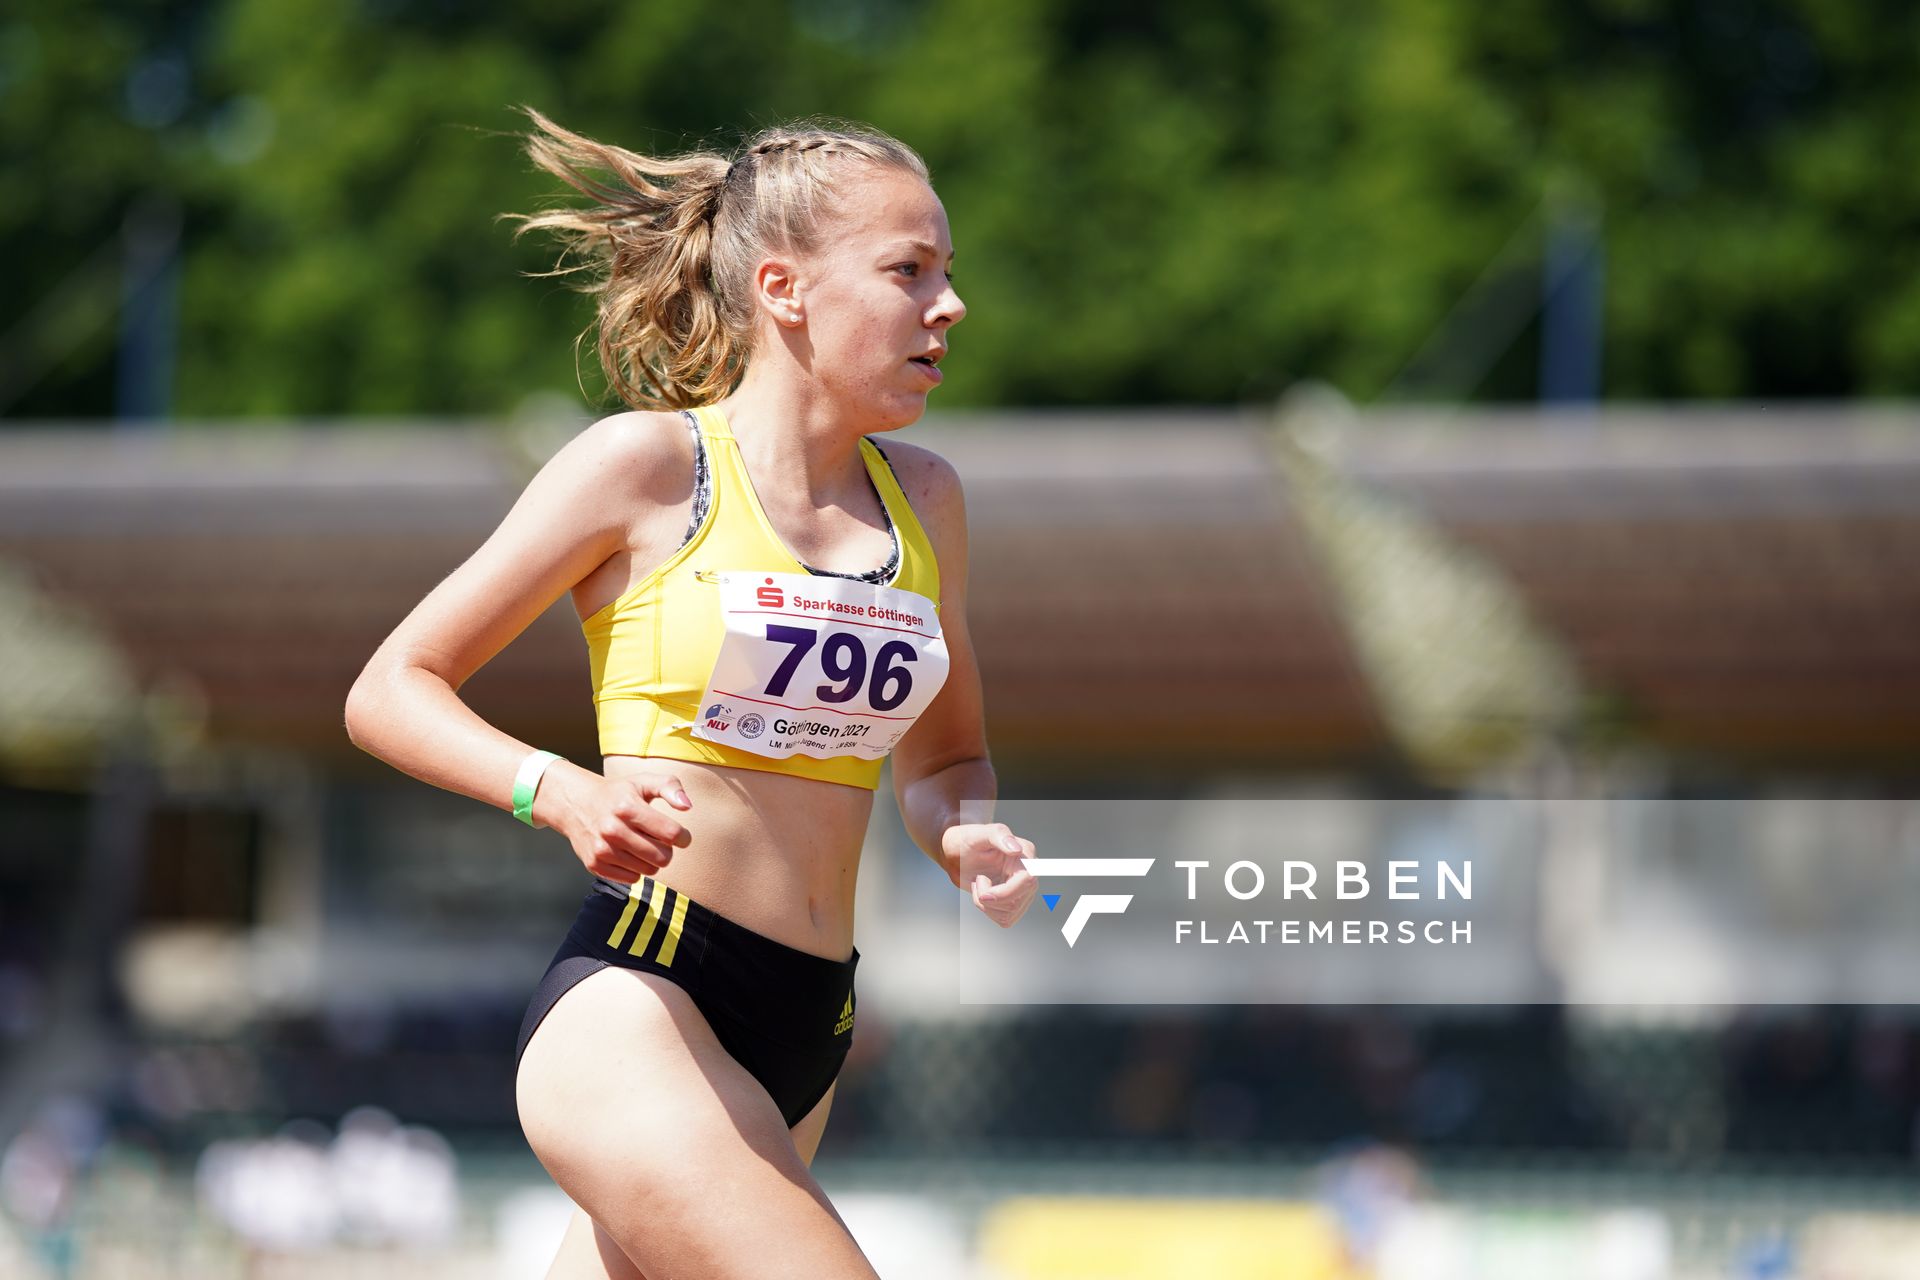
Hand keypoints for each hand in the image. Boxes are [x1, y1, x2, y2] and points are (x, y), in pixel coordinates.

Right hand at [536, 763, 691, 883]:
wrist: (576, 804)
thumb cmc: (618, 793)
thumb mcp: (643, 781)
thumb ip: (670, 787)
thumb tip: (687, 806)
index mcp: (627, 807)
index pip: (671, 833)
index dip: (683, 837)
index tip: (680, 835)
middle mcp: (613, 830)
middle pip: (663, 857)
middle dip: (668, 851)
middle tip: (660, 841)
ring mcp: (602, 849)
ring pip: (649, 870)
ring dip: (652, 860)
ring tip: (642, 845)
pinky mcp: (595, 865)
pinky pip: (632, 879)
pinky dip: (635, 870)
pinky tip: (628, 854)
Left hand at [943, 822, 1037, 927]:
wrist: (958, 854)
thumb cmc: (968, 841)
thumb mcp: (978, 833)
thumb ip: (998, 835)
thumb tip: (1016, 849)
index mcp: (1025, 854)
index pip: (1028, 881)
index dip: (1006, 892)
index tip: (983, 893)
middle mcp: (1029, 873)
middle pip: (1016, 902)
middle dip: (988, 899)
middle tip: (976, 881)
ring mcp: (1024, 891)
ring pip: (1009, 914)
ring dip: (985, 905)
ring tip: (979, 884)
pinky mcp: (1015, 904)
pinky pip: (1005, 920)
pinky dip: (988, 911)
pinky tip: (983, 894)